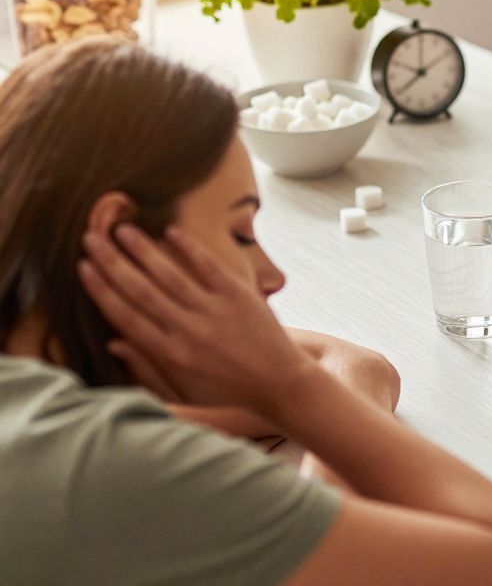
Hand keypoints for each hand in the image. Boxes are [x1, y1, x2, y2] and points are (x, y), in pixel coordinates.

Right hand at [78, 224, 315, 411]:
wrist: (281, 384)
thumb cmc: (229, 389)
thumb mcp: (184, 387)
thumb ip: (147, 365)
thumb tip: (112, 341)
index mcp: (171, 354)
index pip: (125, 317)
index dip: (101, 290)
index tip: (82, 268)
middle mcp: (189, 332)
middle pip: (140, 291)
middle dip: (112, 263)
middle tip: (91, 238)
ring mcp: (215, 312)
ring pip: (170, 275)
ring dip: (143, 250)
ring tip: (122, 229)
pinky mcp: (239, 297)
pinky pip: (209, 267)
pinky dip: (189, 249)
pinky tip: (170, 231)